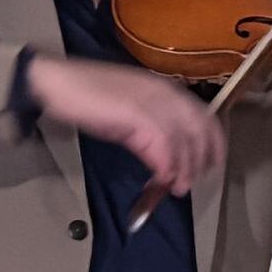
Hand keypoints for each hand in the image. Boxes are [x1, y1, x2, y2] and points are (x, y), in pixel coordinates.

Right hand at [26, 54, 225, 201]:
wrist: (58, 84)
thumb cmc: (88, 97)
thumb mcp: (127, 116)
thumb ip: (148, 134)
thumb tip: (163, 160)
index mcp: (165, 89)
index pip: (204, 116)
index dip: (213, 142)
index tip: (212, 164)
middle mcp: (165, 93)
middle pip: (200, 130)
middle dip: (200, 159)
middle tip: (192, 181)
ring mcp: (153, 103)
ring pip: (183, 141)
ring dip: (182, 168)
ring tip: (176, 187)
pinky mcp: (138, 115)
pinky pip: (163, 146)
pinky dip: (166, 166)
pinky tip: (160, 179)